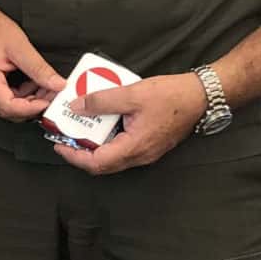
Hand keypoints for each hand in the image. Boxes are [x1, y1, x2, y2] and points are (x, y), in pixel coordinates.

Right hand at [0, 8, 65, 119]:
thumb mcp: (19, 46)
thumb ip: (39, 68)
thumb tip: (57, 84)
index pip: (8, 107)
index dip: (31, 108)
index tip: (49, 101)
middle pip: (9, 111)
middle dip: (33, 105)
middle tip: (52, 94)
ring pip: (8, 107)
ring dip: (29, 101)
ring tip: (46, 87)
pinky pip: (6, 99)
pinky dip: (22, 95)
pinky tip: (34, 85)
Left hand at [54, 71, 206, 174]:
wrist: (201, 96)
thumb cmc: (171, 96)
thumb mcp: (132, 93)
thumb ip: (102, 101)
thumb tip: (76, 107)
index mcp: (135, 147)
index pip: (97, 163)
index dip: (74, 157)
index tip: (58, 145)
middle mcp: (141, 156)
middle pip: (103, 165)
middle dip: (80, 154)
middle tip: (64, 138)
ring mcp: (147, 152)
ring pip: (114, 158)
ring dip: (94, 147)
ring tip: (79, 129)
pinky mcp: (151, 145)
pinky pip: (124, 149)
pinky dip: (108, 141)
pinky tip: (101, 123)